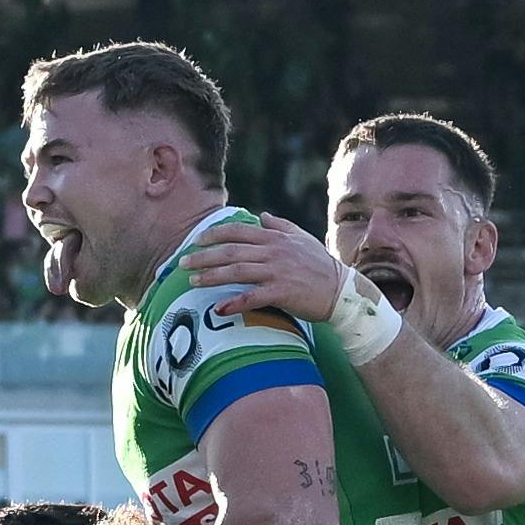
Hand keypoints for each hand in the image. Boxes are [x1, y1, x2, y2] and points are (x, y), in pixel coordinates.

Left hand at [181, 210, 345, 325]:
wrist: (341, 290)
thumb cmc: (320, 265)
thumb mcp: (301, 238)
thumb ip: (280, 226)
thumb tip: (263, 216)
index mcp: (275, 237)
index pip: (238, 231)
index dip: (214, 235)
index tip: (196, 241)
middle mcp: (273, 251)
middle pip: (231, 252)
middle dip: (204, 257)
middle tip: (183, 264)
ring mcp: (277, 272)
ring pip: (237, 272)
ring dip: (212, 277)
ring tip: (193, 283)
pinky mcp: (282, 293)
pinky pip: (252, 297)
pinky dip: (234, 303)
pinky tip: (219, 309)